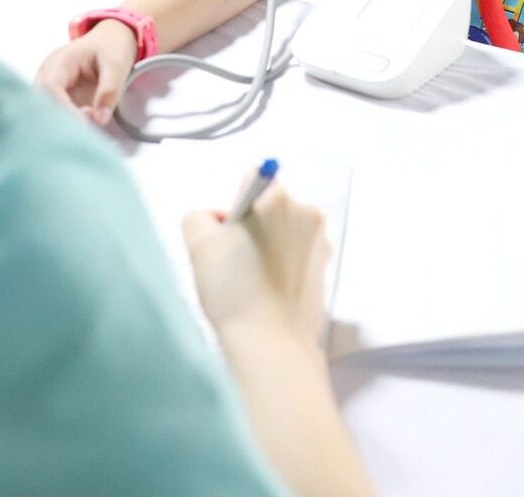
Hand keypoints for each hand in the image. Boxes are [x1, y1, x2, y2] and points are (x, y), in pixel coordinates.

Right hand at [33, 21, 138, 125]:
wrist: (111, 39)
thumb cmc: (112, 47)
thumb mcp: (117, 65)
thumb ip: (109, 91)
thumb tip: (100, 119)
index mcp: (60, 61)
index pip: (51, 87)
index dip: (64, 108)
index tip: (83, 123)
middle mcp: (48, 74)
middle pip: (42, 101)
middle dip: (62, 118)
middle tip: (87, 127)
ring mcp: (50, 86)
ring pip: (47, 110)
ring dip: (64, 122)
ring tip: (89, 124)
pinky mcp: (58, 97)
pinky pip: (56, 113)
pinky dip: (68, 122)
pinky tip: (86, 125)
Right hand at [184, 185, 330, 350]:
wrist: (271, 343)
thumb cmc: (234, 290)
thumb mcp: (197, 245)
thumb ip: (199, 217)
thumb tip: (216, 221)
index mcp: (276, 199)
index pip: (252, 179)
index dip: (234, 207)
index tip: (228, 236)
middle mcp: (305, 212)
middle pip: (269, 206)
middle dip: (251, 227)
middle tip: (234, 262)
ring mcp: (320, 241)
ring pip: (284, 231)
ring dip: (268, 246)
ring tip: (252, 282)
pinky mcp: (326, 268)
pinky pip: (297, 254)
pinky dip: (283, 265)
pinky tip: (269, 291)